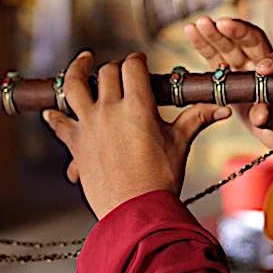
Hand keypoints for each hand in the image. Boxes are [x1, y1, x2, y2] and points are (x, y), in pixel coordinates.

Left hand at [42, 51, 229, 219]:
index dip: (137, 60)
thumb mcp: (180, 144)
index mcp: (137, 105)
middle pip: (107, 72)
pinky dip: (54, 116)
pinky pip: (59, 123)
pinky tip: (49, 111)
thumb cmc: (161, 179)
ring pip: (74, 86)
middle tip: (121, 71)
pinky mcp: (76, 143)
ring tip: (82, 62)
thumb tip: (223, 108)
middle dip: (115, 67)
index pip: (132, 66)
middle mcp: (109, 109)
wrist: (136, 211)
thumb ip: (197, 119)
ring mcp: (88, 125)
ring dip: (76, 70)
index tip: (140, 62)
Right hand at [185, 17, 272, 157]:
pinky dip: (204, 45)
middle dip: (237, 32)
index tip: (262, 70)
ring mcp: (248, 66)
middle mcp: (268, 61)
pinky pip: (217, 57)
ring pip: (232, 46)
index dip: (272, 62)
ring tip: (200, 23)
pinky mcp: (232, 74)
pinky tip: (192, 31)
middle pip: (252, 42)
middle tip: (222, 24)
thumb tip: (259, 115)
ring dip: (215, 35)